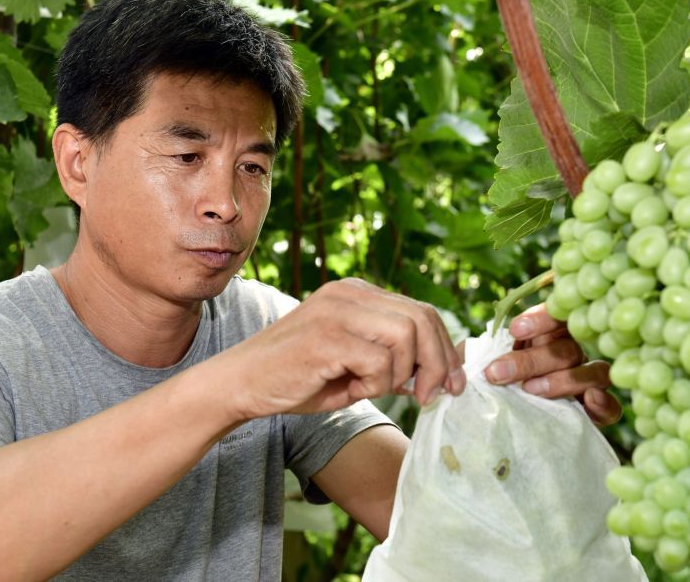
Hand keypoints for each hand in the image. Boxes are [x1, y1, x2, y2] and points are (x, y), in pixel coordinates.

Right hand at [223, 278, 464, 418]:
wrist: (239, 384)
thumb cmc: (296, 378)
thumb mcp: (355, 365)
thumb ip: (394, 361)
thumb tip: (445, 370)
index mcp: (357, 292)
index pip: (421, 311)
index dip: (444, 348)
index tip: (450, 383)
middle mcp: (349, 293)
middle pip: (422, 319)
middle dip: (437, 363)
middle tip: (430, 396)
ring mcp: (337, 311)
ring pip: (406, 336)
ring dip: (401, 374)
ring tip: (373, 389)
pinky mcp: (326, 336)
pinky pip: (379, 360)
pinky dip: (376, 383)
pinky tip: (353, 389)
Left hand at [482, 303, 621, 425]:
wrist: (501, 418)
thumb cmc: (492, 381)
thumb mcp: (480, 363)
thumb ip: (478, 353)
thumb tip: (470, 351)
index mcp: (548, 333)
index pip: (555, 315)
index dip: (540, 319)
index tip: (514, 330)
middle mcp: (573, 352)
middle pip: (567, 347)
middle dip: (531, 360)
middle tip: (498, 372)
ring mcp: (588, 379)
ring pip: (593, 371)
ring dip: (563, 380)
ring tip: (531, 390)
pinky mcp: (598, 409)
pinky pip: (612, 405)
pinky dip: (603, 403)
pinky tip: (589, 400)